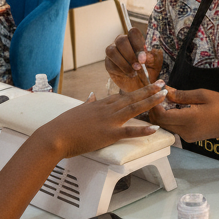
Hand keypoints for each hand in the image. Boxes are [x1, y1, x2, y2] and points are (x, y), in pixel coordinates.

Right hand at [41, 81, 168, 160]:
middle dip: (148, 90)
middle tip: (162, 83)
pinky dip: (142, 130)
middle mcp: (107, 109)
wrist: (55, 136)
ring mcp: (109, 121)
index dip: (136, 90)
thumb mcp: (77, 109)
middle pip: (131, 97)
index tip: (146, 86)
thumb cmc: (64, 125)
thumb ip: (87, 103)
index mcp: (100, 104)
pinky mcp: (108, 134)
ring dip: (150, 101)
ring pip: (133, 108)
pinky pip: (128, 132)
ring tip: (163, 96)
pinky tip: (154, 128)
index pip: (122, 95)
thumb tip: (91, 95)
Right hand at [105, 27, 163, 92]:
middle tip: (138, 67)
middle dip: (130, 55)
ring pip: (112, 51)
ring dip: (123, 63)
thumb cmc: (149, 69)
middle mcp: (122, 42)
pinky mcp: (108, 63)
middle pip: (121, 41)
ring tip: (133, 73)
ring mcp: (113, 52)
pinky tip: (129, 75)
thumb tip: (148, 56)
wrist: (141, 84)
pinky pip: (110, 63)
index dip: (138, 43)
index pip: (133, 32)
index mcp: (135, 39)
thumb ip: (153, 57)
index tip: (143, 58)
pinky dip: (120, 71)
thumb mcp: (156, 63)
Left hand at [150, 87, 218, 143]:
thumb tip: (166, 92)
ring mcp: (186, 136)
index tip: (157, 92)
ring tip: (166, 100)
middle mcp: (184, 131)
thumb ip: (182, 95)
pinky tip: (174, 108)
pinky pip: (172, 128)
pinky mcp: (188, 138)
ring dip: (161, 114)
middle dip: (155, 109)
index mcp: (189, 119)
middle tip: (158, 95)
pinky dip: (169, 118)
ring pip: (164, 126)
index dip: (155, 104)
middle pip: (160, 122)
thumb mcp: (203, 95)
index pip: (162, 115)